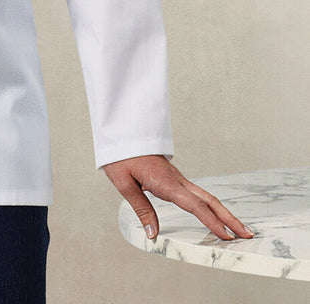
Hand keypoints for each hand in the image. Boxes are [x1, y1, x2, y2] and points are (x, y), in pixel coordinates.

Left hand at [103, 154, 254, 241]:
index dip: (211, 222)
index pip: (194, 205)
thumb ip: (141, 209)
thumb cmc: (121, 157)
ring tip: (239, 229)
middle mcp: (177, 181)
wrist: (122, 134)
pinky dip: (211, 207)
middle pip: (209, 201)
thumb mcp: (124, 183)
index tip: (227, 236)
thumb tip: (153, 234)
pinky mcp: (175, 179)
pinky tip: (215, 215)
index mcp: (166, 183)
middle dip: (230, 219)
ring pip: (206, 197)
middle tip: (248, 235)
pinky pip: (198, 195)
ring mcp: (178, 179)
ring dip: (224, 213)